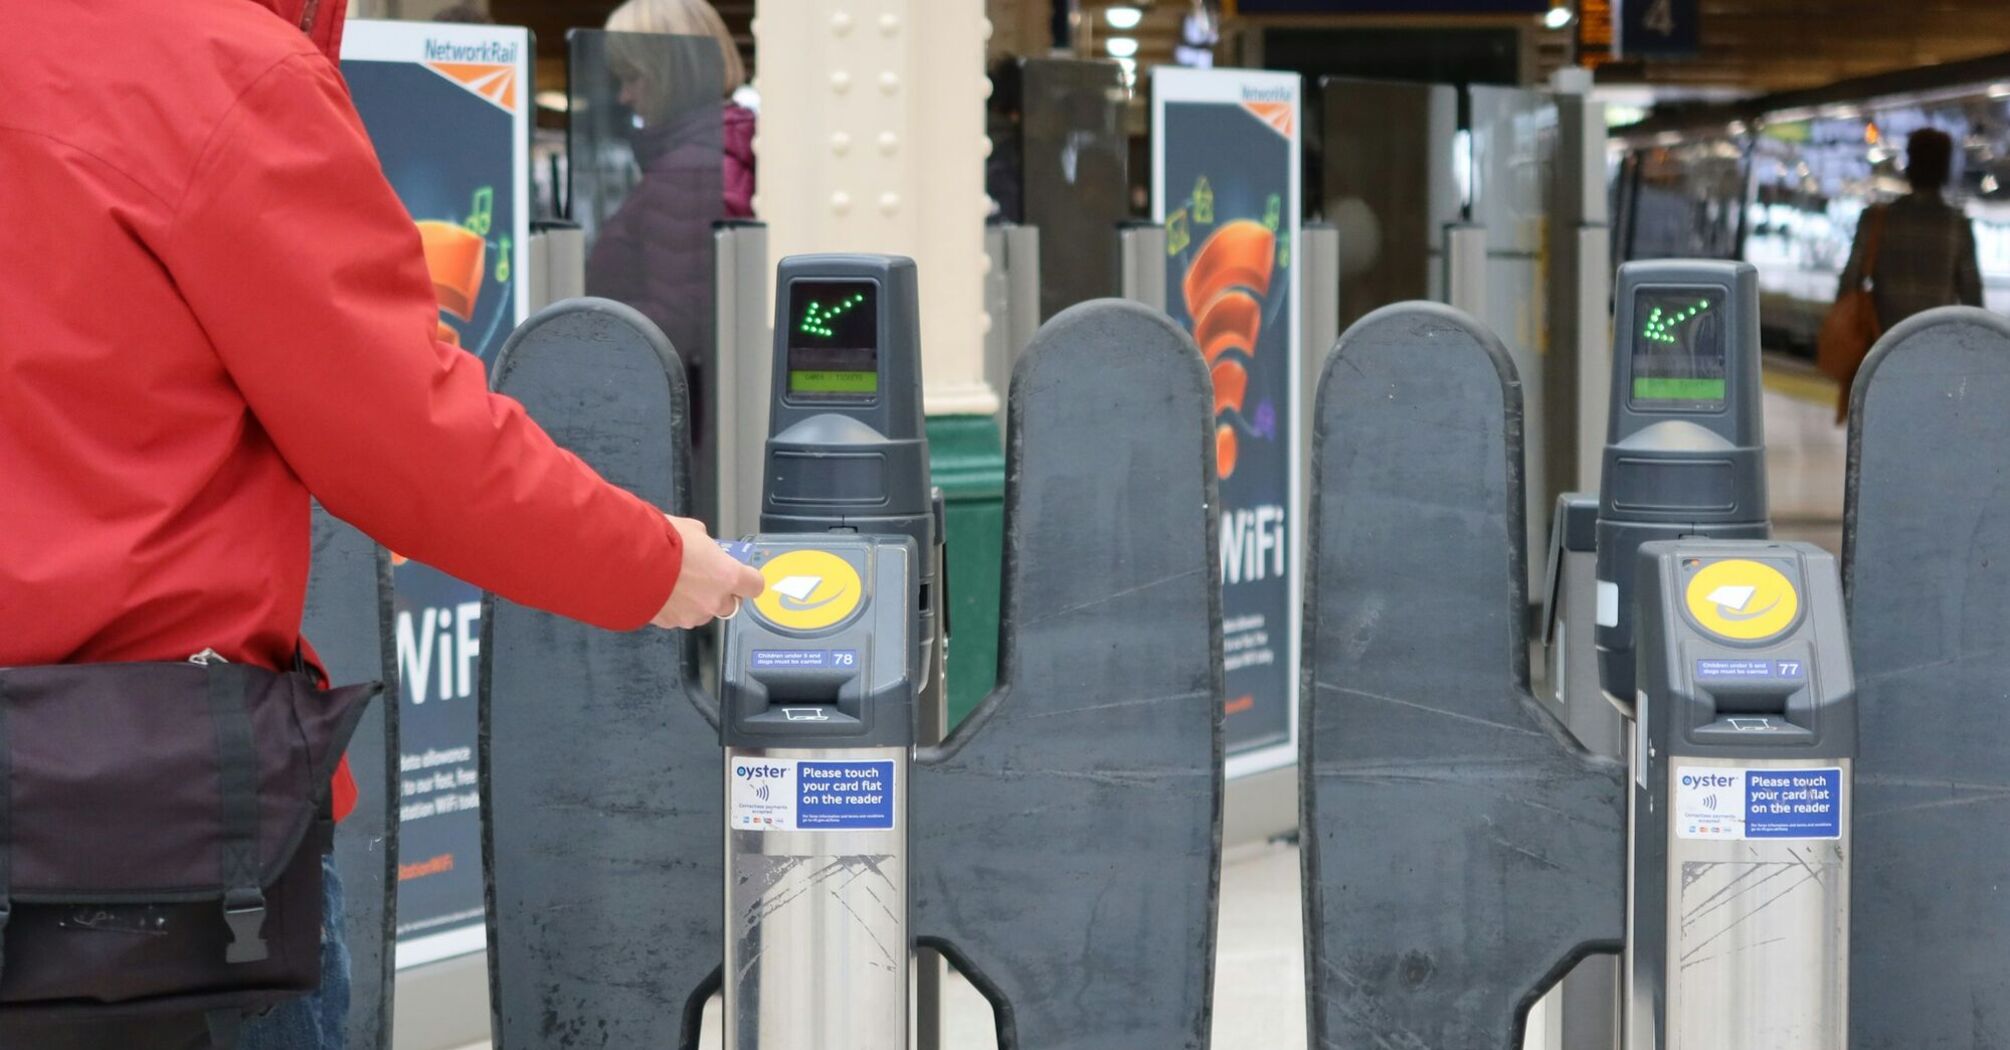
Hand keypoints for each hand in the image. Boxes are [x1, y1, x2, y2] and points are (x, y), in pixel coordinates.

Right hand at [651, 515, 764, 629]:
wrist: (627, 562)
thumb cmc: (663, 542)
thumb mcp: (691, 530)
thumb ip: (705, 543)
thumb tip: (703, 546)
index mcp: (728, 576)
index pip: (754, 586)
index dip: (748, 580)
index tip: (742, 575)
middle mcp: (714, 601)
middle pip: (730, 605)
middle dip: (719, 593)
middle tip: (703, 577)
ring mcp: (692, 615)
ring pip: (702, 612)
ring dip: (695, 602)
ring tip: (675, 582)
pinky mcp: (670, 624)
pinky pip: (679, 617)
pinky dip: (673, 607)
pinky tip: (660, 590)